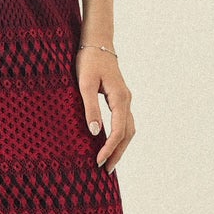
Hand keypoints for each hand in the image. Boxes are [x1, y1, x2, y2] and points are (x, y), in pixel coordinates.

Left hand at [77, 46, 133, 171]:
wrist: (98, 43)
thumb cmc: (89, 61)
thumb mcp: (85, 84)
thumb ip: (90, 108)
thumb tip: (94, 133)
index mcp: (120, 98)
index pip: (118, 130)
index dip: (109, 148)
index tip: (98, 161)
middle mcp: (126, 101)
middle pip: (127, 133)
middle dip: (118, 153)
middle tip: (106, 170)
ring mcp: (125, 100)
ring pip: (128, 129)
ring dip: (120, 146)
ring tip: (109, 162)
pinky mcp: (120, 99)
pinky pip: (124, 122)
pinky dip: (119, 136)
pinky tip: (109, 143)